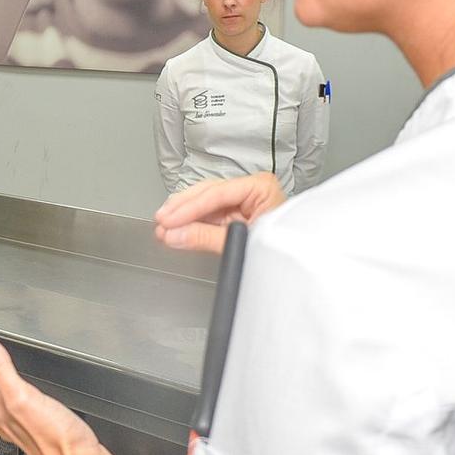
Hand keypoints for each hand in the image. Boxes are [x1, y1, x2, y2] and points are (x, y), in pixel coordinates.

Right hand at [155, 173, 286, 253]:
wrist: (293, 267)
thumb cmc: (281, 250)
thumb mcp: (241, 243)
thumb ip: (205, 238)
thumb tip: (175, 234)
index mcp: (260, 188)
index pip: (217, 193)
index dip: (189, 207)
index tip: (168, 219)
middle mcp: (251, 190)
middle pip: (207, 193)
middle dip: (182, 208)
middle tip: (161, 221)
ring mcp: (242, 202)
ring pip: (204, 202)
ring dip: (182, 214)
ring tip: (163, 226)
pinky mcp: (235, 215)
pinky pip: (208, 214)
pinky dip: (190, 221)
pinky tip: (175, 227)